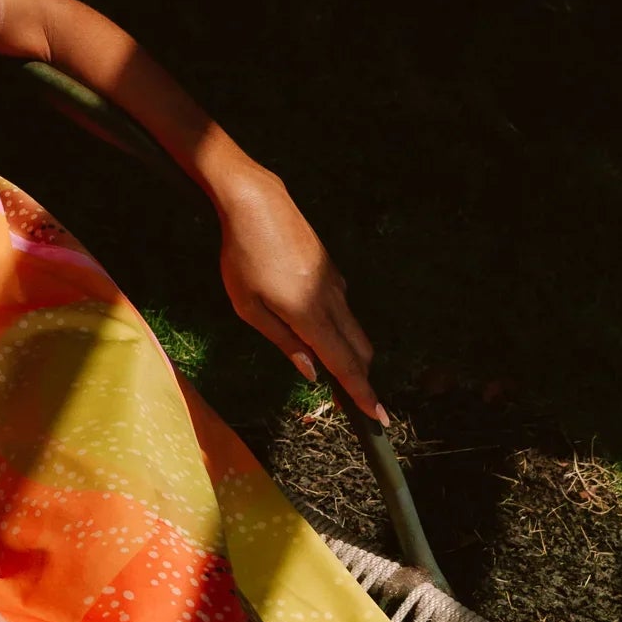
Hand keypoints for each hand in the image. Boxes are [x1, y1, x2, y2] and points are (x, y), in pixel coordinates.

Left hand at [215, 172, 387, 423]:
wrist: (256, 203)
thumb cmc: (242, 257)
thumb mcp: (249, 307)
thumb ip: (282, 341)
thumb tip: (312, 372)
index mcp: (309, 314)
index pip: (343, 364)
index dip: (362, 394)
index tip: (379, 418)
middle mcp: (332, 301)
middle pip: (359, 350)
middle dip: (361, 379)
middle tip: (356, 405)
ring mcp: (335, 284)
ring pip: (354, 329)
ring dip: (351, 354)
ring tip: (340, 376)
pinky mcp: (332, 271)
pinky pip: (343, 309)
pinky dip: (341, 329)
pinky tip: (319, 331)